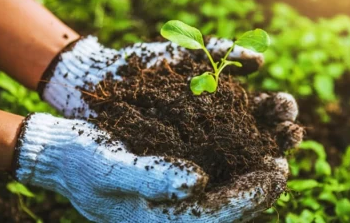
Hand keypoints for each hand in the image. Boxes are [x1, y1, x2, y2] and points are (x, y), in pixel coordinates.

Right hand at [36, 37, 302, 221]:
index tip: (277, 171)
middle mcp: (171, 211)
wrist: (64, 150)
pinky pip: (211, 169)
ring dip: (252, 168)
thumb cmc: (82, 160)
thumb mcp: (111, 168)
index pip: (215, 216)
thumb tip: (199, 182)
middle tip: (285, 159)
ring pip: (224, 186)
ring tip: (278, 145)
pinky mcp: (173, 173)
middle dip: (260, 186)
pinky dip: (232, 155)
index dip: (250, 196)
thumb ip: (152, 177)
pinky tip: (248, 136)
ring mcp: (174, 193)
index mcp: (158, 221)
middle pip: (228, 205)